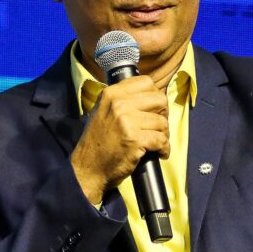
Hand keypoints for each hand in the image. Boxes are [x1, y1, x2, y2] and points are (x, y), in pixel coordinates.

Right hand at [70, 76, 168, 204]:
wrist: (88, 168)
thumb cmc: (98, 142)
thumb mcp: (104, 111)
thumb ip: (123, 100)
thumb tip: (150, 94)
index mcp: (112, 93)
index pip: (146, 82)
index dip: (155, 96)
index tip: (154, 109)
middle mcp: (119, 103)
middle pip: (159, 99)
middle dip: (163, 114)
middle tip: (158, 127)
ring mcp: (127, 121)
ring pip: (162, 122)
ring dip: (164, 134)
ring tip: (157, 142)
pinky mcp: (134, 139)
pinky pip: (162, 140)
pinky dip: (164, 149)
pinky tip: (160, 153)